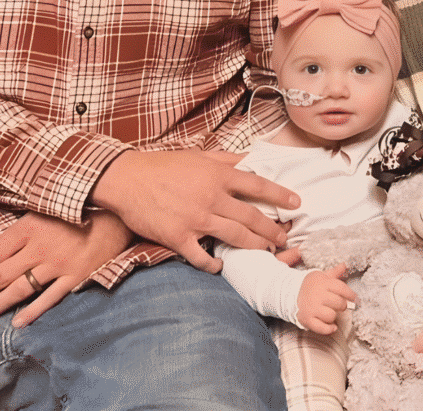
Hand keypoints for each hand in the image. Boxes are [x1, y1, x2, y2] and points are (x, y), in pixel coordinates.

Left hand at [0, 211, 132, 326]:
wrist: (114, 216)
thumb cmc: (75, 210)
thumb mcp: (43, 208)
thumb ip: (21, 227)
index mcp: (28, 227)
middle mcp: (40, 248)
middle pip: (2, 274)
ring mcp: (58, 265)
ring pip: (21, 289)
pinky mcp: (74, 277)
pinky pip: (49, 298)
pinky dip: (32, 312)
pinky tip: (17, 322)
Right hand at [90, 149, 299, 272]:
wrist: (126, 179)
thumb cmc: (161, 165)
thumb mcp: (197, 155)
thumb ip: (225, 159)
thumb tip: (250, 158)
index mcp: (217, 175)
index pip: (258, 186)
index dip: (280, 195)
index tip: (296, 203)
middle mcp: (211, 198)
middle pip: (252, 218)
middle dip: (273, 230)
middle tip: (284, 238)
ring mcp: (196, 219)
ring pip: (235, 238)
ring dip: (254, 247)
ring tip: (266, 251)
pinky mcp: (179, 237)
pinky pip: (202, 257)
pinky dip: (214, 265)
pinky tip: (221, 267)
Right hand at [296, 264, 354, 334]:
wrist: (289, 293)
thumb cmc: (309, 286)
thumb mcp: (321, 276)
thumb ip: (334, 272)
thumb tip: (345, 265)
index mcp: (323, 283)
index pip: (342, 289)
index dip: (351, 295)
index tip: (355, 299)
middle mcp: (318, 295)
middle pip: (340, 304)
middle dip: (342, 305)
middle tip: (338, 304)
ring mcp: (312, 308)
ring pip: (332, 316)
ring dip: (333, 316)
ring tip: (329, 312)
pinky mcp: (307, 319)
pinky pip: (322, 328)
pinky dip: (329, 329)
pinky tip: (332, 327)